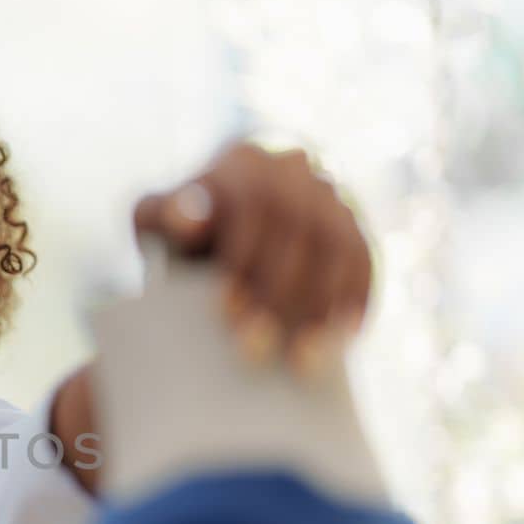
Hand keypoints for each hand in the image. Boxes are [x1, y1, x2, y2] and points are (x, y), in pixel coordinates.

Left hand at [132, 141, 373, 375]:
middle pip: (295, 228)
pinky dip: (356, 301)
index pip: (248, 204)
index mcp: (240, 163)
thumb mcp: (159, 220)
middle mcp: (291, 169)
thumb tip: (187, 220)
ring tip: (300, 360)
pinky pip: (363, 261)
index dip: (240, 258)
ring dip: (320, 306)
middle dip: (276, 294)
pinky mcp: (354, 225)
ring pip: (335, 245)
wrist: (227, 224)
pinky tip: (342, 342)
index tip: (223, 310)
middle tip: (252, 349)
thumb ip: (161, 216)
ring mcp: (328, 195)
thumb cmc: (185, 233)